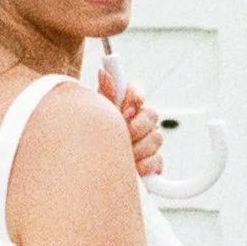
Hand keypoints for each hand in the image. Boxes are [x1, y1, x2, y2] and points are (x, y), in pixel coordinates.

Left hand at [98, 52, 163, 182]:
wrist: (89, 173)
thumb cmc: (94, 141)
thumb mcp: (97, 116)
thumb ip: (105, 96)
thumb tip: (104, 72)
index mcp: (123, 108)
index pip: (136, 92)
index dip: (136, 95)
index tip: (129, 105)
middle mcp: (138, 122)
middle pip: (151, 115)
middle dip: (137, 126)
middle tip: (124, 134)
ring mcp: (147, 143)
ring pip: (156, 138)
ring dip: (139, 148)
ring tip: (123, 155)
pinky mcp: (153, 164)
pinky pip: (157, 161)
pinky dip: (145, 165)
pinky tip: (132, 168)